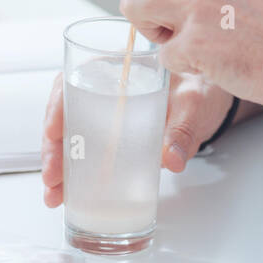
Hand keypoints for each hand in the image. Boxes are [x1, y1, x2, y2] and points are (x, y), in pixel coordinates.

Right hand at [40, 70, 235, 207]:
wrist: (210, 103)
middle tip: (53, 177)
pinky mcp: (110, 136)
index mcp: (117, 68)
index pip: (74, 79)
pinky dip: (73, 173)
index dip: (57, 105)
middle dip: (53, 148)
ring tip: (54, 194)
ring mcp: (103, 114)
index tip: (53, 131)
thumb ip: (182, 129)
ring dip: (58, 166)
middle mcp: (103, 89)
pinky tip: (66, 194)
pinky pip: (83, 151)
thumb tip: (171, 158)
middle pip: (64, 114)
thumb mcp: (192, 104)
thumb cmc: (198, 90)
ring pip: (69, 136)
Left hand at [119, 0, 262, 111]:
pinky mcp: (195, 43)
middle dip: (142, 8)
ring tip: (184, 44)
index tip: (172, 7)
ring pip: (134, 9)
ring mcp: (196, 6)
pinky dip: (180, 65)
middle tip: (167, 29)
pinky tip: (211, 64)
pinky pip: (160, 54)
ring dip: (152, 32)